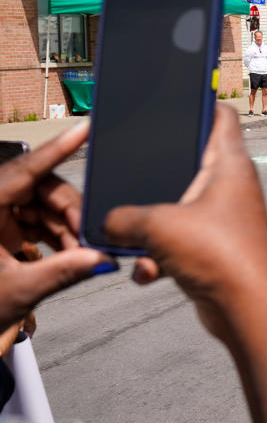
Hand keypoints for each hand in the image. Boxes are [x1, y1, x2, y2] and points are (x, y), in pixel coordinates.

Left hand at [0, 121, 111, 333]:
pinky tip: (70, 252)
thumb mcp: (15, 293)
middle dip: (70, 209)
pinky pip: (37, 220)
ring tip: (81, 252)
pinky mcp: (1, 231)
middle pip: (39, 189)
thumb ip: (61, 273)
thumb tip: (100, 260)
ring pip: (42, 205)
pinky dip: (57, 235)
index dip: (56, 150)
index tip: (83, 129)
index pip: (22, 172)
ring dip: (67, 226)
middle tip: (90, 235)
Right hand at [105, 104, 266, 422]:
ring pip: (177, 207)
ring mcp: (224, 216)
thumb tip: (107, 222)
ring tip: (139, 245)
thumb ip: (124, 217)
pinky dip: (161, 256)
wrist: (248, 310)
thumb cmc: (219, 255)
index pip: (221, 115)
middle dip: (155, 174)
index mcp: (229, 163)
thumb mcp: (157, 226)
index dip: (199, 101)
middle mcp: (231, 185)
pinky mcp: (215, 246)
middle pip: (188, 163)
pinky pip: (178, 241)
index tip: (172, 96)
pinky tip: (150, 273)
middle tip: (129, 174)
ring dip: (151, 228)